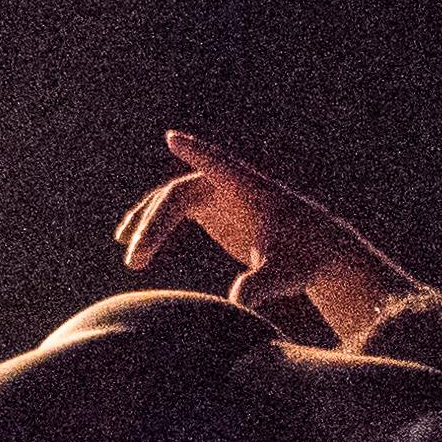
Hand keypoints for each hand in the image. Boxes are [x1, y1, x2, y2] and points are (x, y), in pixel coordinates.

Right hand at [113, 129, 410, 333]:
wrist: (312, 253)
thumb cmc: (305, 261)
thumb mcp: (286, 276)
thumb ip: (262, 285)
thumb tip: (237, 303)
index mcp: (251, 191)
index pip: (220, 167)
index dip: (198, 154)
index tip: (173, 138)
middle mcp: (229, 185)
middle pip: (181, 194)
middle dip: (155, 223)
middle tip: (136, 258)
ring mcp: (217, 194)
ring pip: (170, 200)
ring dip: (147, 224)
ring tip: (130, 256)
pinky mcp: (211, 208)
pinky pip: (173, 209)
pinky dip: (153, 226)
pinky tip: (132, 246)